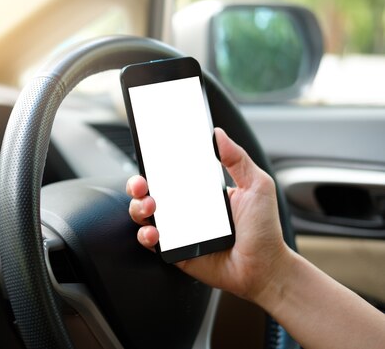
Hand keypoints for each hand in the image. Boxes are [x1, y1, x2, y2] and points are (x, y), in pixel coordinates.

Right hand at [126, 127, 290, 301]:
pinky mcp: (174, 252)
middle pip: (148, 192)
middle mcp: (184, 209)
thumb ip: (237, 158)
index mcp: (199, 191)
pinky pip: (150, 242)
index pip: (169, 173)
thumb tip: (217, 134)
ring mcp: (177, 231)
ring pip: (143, 215)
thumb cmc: (264, 229)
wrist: (266, 268)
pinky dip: (145, 235)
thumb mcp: (256, 185)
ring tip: (150, 206)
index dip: (154, 165)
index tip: (148, 155)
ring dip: (138, 207)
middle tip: (142, 184)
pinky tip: (154, 231)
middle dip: (136, 184)